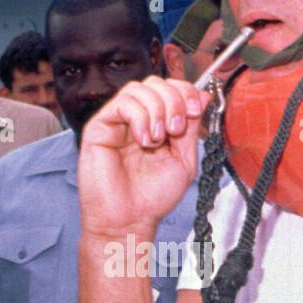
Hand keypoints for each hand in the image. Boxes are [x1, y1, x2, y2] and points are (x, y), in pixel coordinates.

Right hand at [77, 76, 207, 238]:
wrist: (129, 219)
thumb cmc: (152, 197)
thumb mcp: (183, 159)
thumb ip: (191, 127)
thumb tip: (203, 96)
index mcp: (157, 123)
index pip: (171, 89)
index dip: (185, 92)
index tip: (195, 111)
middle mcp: (137, 119)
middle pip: (156, 83)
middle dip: (173, 100)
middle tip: (176, 129)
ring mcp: (117, 121)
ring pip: (139, 89)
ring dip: (156, 110)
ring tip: (157, 140)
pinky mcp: (99, 126)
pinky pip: (122, 103)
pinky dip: (140, 117)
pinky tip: (144, 140)